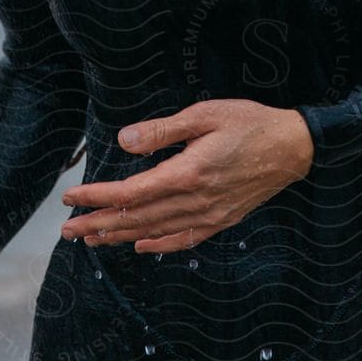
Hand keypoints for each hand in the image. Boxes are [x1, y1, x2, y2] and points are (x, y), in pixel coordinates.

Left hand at [59, 100, 314, 252]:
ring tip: (92, 239)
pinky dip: (158, 244)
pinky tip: (140, 246)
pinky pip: (184, 239)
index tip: (71, 197)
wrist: (294, 147)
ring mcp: (209, 215)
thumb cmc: (249, 123)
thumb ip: (162, 130)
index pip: (130, 192)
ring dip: (120, 236)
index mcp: (187, 173)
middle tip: (68, 230)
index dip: (97, 197)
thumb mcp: (204, 114)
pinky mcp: (221, 220)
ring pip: (155, 231)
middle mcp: (195, 201)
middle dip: (98, 223)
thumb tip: (123, 141)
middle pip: (136, 218)